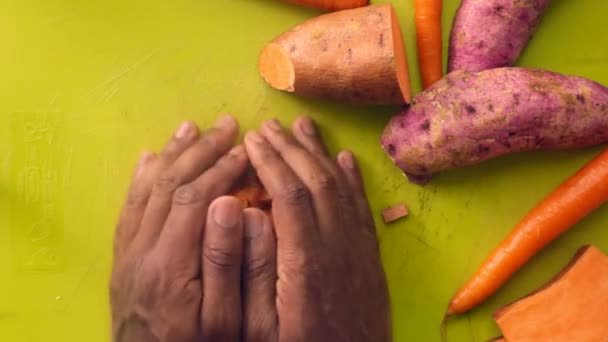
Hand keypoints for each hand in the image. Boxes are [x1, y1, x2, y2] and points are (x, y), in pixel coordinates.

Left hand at [110, 116, 249, 341]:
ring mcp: (128, 252)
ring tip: (192, 128)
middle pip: (169, 185)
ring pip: (147, 189)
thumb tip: (230, 206)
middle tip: (225, 124)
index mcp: (170, 264)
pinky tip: (151, 157)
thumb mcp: (225, 319)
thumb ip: (227, 262)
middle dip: (200, 151)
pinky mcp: (123, 256)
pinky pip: (129, 206)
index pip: (195, 199)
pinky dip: (142, 176)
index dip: (221, 169)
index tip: (246, 148)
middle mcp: (142, 250)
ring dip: (172, 155)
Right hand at [241, 117, 390, 341]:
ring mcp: (358, 249)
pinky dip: (353, 179)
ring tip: (303, 127)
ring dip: (320, 154)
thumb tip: (249, 215)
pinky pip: (362, 206)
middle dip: (291, 148)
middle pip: (316, 181)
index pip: (288, 194)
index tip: (252, 140)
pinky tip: (345, 159)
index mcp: (306, 260)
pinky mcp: (370, 256)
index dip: (270, 162)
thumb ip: (253, 270)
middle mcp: (337, 245)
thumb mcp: (263, 325)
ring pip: (341, 188)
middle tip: (270, 125)